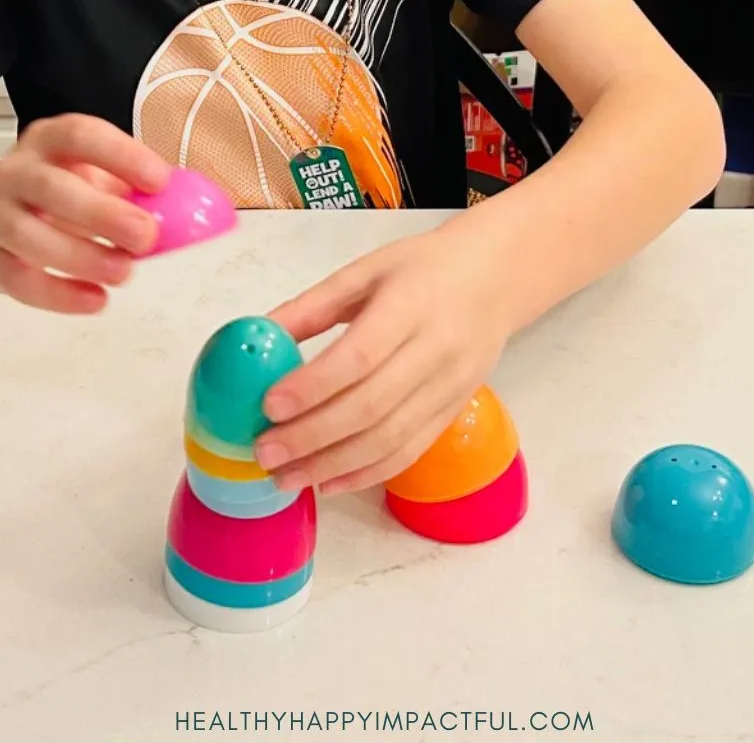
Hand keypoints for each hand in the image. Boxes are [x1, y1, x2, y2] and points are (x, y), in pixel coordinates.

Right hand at [0, 113, 169, 313]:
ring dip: (80, 256)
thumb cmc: (60, 193)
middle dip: (101, 213)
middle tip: (145, 235)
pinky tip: (95, 298)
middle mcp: (18, 173)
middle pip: (51, 187)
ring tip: (123, 272)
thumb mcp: (94, 178)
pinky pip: (18, 279)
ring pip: (27, 234)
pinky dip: (58, 294)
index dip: (121, 156)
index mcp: (49, 143)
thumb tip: (191, 212)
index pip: (80, 136)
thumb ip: (135, 192)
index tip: (160, 179)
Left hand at [254, 221, 516, 495]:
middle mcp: (435, 351)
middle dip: (312, 437)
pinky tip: (328, 483)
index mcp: (410, 306)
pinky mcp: (452, 411)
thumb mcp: (367, 270)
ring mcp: (449, 387)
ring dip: (332, 466)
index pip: (359, 355)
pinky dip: (366, 474)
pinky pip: (409, 452)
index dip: (313, 386)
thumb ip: (312, 305)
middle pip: (371, 406)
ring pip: (389, 439)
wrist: (496, 279)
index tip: (268, 406)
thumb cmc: (424, 268)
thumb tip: (257, 336)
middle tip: (265, 453)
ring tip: (285, 478)